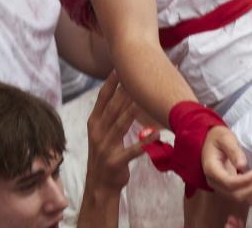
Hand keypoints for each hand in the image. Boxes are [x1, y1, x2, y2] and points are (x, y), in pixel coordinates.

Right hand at [84, 73, 156, 194]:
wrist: (99, 185)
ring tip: (146, 97)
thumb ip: (111, 115)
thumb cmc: (105, 155)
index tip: (120, 66)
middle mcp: (98, 132)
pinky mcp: (115, 161)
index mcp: (94, 123)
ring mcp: (105, 147)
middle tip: (139, 75)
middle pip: (113, 108)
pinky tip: (156, 135)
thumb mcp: (102, 133)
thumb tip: (126, 93)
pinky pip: (132, 150)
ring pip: (121, 125)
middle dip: (126, 91)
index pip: (102, 98)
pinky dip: (144, 142)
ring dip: (133, 111)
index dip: (111, 82)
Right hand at [200, 125, 251, 204]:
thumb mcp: (225, 138)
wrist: (211, 142)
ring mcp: (222, 188)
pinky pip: (244, 199)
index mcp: (212, 170)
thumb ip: (233, 150)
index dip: (245, 180)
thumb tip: (242, 165)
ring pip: (241, 199)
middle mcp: (215, 183)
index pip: (228, 183)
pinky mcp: (230, 189)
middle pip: (236, 195)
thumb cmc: (218, 138)